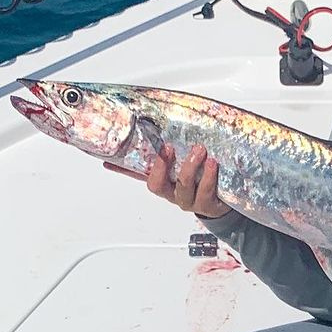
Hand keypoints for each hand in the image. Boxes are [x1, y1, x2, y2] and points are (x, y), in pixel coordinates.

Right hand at [103, 143, 227, 218]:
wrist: (222, 203)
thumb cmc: (200, 179)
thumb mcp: (186, 164)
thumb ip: (174, 150)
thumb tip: (158, 127)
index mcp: (163, 182)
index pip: (138, 175)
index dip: (122, 170)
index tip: (110, 161)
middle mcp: (172, 193)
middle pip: (157, 184)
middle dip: (161, 165)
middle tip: (168, 147)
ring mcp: (188, 200)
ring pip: (183, 186)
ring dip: (189, 166)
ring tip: (199, 150)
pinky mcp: (206, 204)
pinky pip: (205, 192)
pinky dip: (208, 176)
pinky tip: (212, 163)